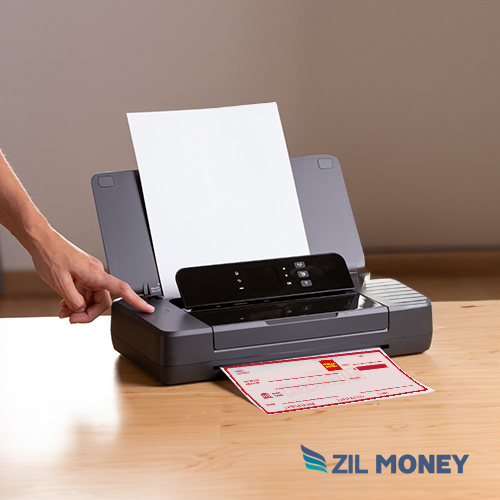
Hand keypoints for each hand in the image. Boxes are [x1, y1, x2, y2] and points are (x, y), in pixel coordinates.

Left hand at [28, 224, 154, 322]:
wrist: (42, 241)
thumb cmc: (50, 256)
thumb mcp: (59, 283)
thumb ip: (74, 300)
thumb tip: (81, 309)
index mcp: (95, 274)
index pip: (122, 289)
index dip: (137, 301)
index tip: (147, 309)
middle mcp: (96, 274)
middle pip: (103, 301)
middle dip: (87, 313)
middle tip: (71, 319)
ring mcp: (90, 274)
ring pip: (92, 298)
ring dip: (79, 308)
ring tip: (64, 312)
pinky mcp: (83, 274)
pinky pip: (85, 292)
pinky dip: (76, 300)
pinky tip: (64, 304)